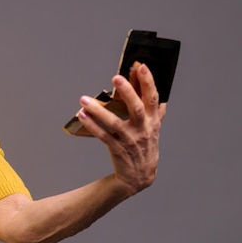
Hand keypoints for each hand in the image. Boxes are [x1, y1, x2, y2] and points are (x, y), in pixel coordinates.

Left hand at [78, 64, 165, 192]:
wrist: (140, 176)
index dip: (148, 82)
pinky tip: (82, 115)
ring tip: (84, 99)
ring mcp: (130, 139)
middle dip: (128, 92)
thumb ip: (156, 112)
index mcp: (153, 120)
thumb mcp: (153, 128)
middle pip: (137, 108)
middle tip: (115, 77)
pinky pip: (103, 136)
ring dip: (99, 110)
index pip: (153, 98)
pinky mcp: (117, 149)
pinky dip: (91, 126)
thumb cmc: (145, 146)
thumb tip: (159, 93)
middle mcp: (143, 129)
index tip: (140, 66)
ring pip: (115, 123)